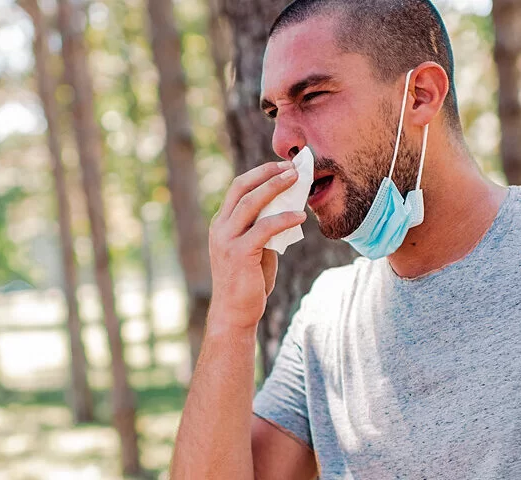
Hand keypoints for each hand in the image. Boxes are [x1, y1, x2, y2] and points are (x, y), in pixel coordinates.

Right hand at [208, 160, 307, 329]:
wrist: (234, 313)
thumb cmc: (248, 282)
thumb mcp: (255, 249)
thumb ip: (263, 230)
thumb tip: (286, 211)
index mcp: (221, 224)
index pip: (238, 188)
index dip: (260, 173)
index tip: (282, 166)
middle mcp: (220, 228)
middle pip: (241, 188)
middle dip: (267, 173)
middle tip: (291, 166)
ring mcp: (227, 240)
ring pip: (250, 203)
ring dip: (275, 187)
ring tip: (296, 179)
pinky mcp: (239, 253)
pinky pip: (264, 228)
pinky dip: (284, 218)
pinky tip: (300, 216)